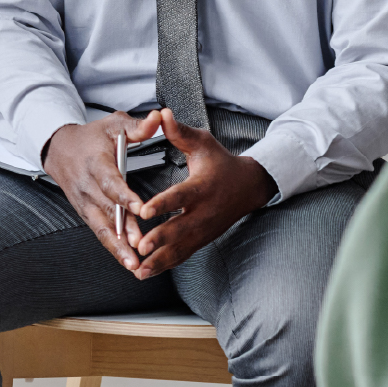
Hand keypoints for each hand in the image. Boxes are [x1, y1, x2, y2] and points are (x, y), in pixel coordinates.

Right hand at [42, 110, 163, 270]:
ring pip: (102, 228)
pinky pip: (100, 232)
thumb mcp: (113, 125)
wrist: (59, 149)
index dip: (124, 196)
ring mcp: (84, 203)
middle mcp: (88, 186)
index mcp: (96, 163)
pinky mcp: (85, 213)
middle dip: (125, 230)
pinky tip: (127, 261)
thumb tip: (159, 119)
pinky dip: (113, 248)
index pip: (110, 182)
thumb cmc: (90, 137)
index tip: (139, 208)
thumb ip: (138, 126)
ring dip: (118, 247)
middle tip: (140, 246)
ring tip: (133, 264)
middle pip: (108, 211)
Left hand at [126, 110, 276, 279]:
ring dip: (160, 260)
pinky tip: (147, 272)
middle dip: (160, 240)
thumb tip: (161, 113)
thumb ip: (179, 132)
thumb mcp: (202, 143)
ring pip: (180, 248)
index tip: (145, 211)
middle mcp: (203, 212)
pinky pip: (183, 255)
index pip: (180, 196)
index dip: (163, 204)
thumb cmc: (220, 162)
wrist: (248, 186)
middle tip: (140, 248)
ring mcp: (204, 229)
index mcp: (202, 187)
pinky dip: (165, 265)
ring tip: (139, 270)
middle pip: (180, 228)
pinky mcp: (202, 240)